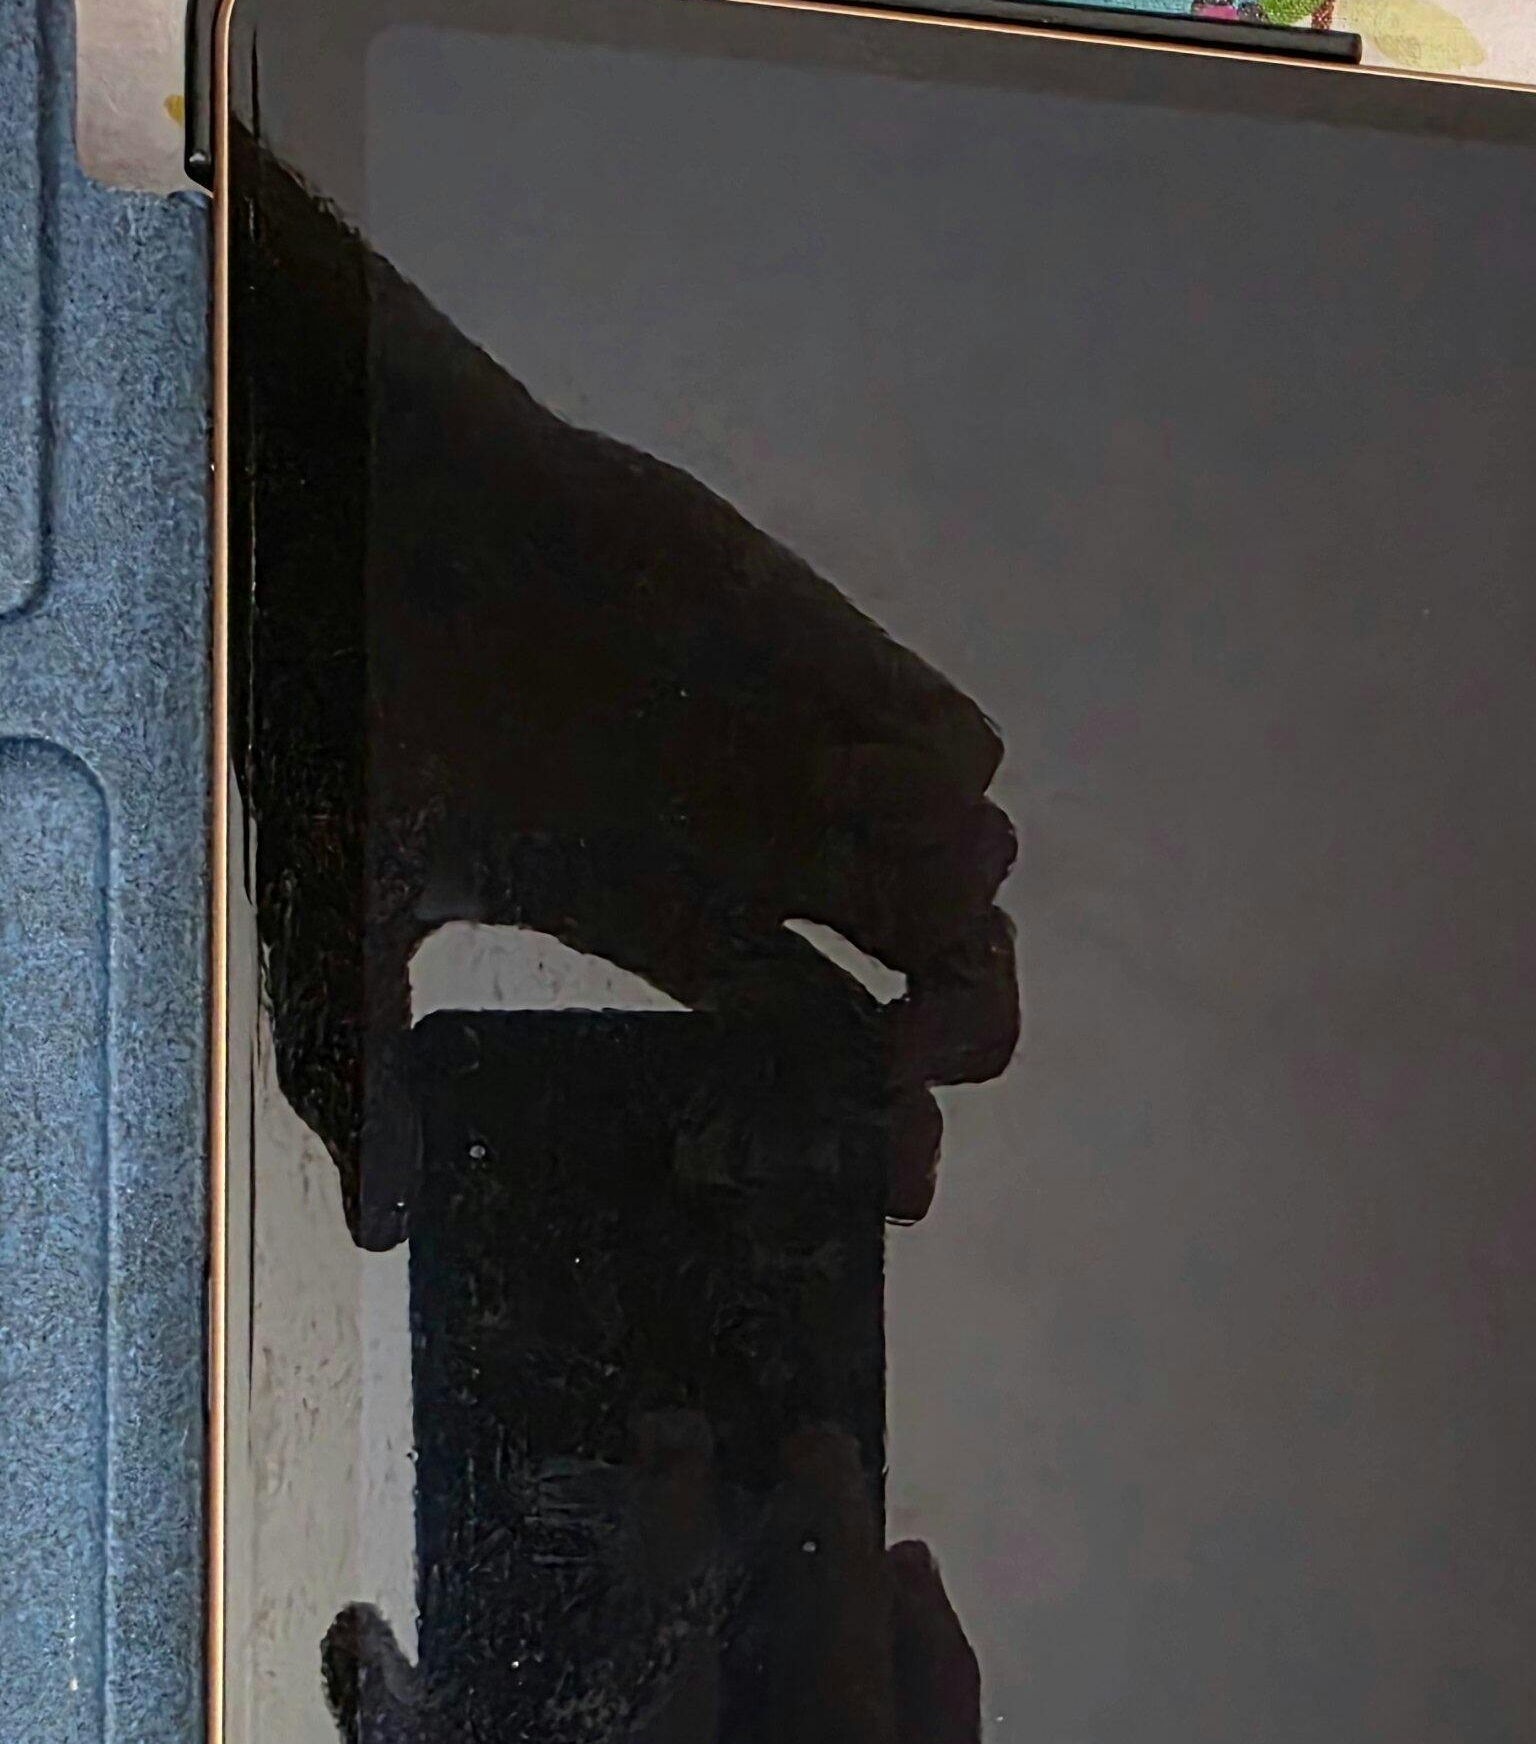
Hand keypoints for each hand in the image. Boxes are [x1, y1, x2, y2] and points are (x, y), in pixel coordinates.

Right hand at [237, 150, 1020, 1244]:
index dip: (884, 1128)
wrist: (368, 517)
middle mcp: (765, 859)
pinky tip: (839, 795)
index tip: (889, 1188)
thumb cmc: (361, 701)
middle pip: (941, 982)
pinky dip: (941, 795)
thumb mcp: (355, 905)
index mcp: (682, 933)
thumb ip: (366, 1063)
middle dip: (959, 1039)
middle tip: (903, 1066)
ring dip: (965, 930)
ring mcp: (809, 762)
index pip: (832, 1059)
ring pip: (973, 879)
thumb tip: (377, 1227)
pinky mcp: (830, 662)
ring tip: (889, 949)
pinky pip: (967, 753)